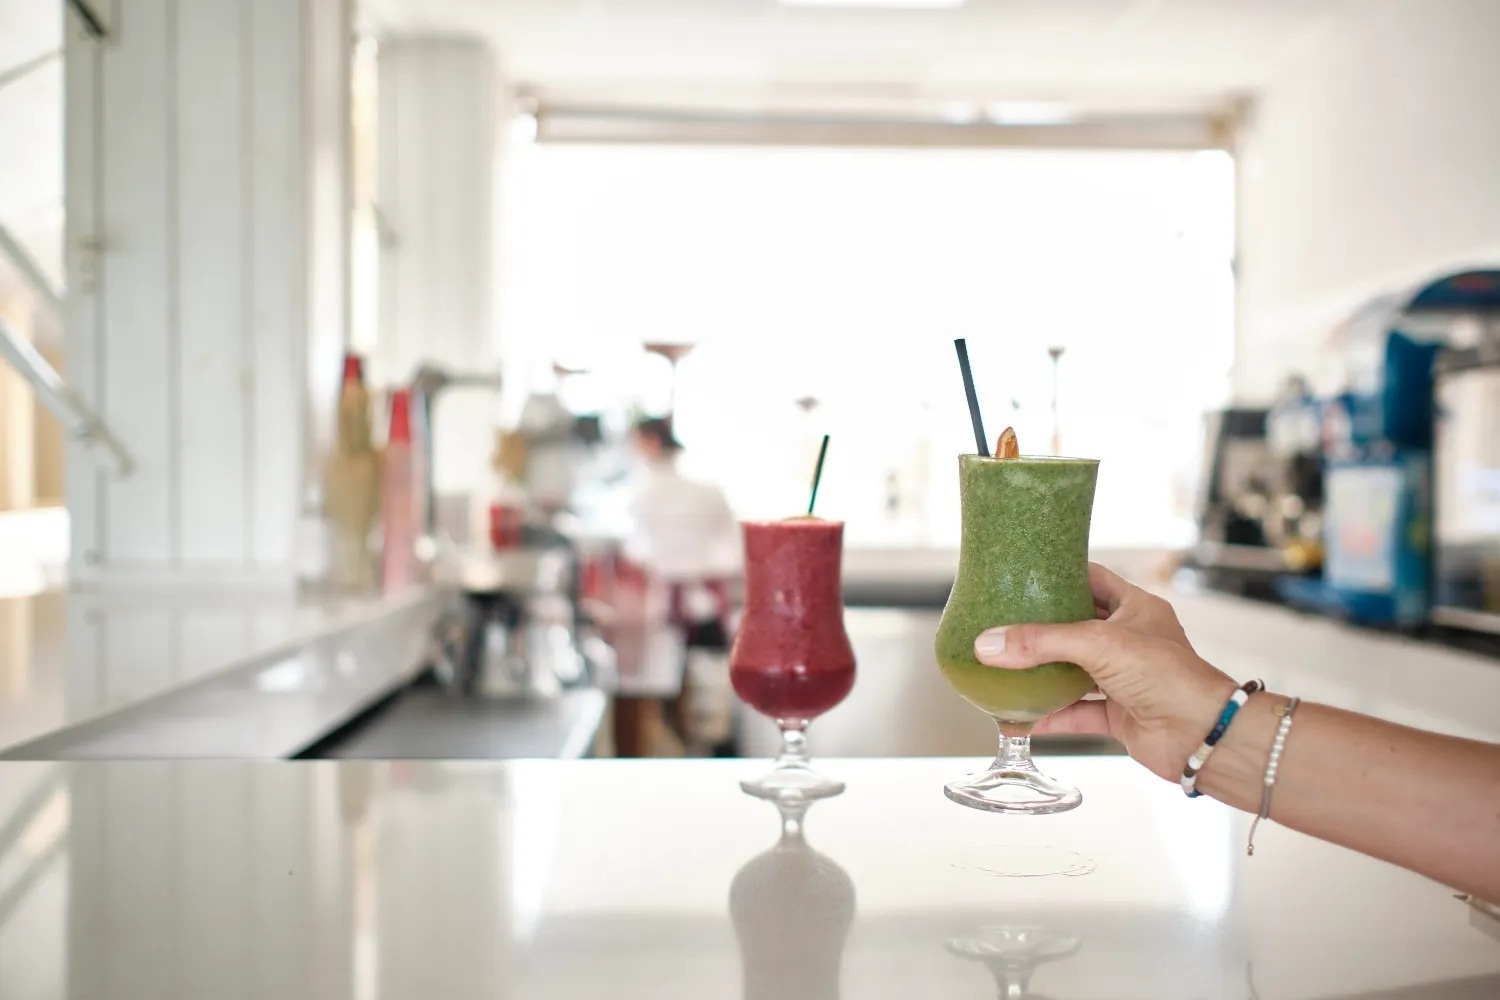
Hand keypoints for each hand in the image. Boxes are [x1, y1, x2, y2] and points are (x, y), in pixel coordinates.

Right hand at [973, 563, 1237, 782]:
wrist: (1202, 735)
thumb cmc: (1169, 676)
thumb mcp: (1098, 645)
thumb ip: (1041, 642)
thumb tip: (988, 644)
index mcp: (1136, 608)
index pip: (1094, 579)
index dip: (1062, 573)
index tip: (1026, 572)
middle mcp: (1131, 641)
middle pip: (1077, 626)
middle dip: (1043, 627)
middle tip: (1005, 619)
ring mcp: (1125, 679)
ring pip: (1075, 671)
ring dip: (1044, 673)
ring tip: (1005, 666)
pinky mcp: (1120, 714)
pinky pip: (1078, 712)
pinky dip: (1052, 714)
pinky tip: (1023, 716)